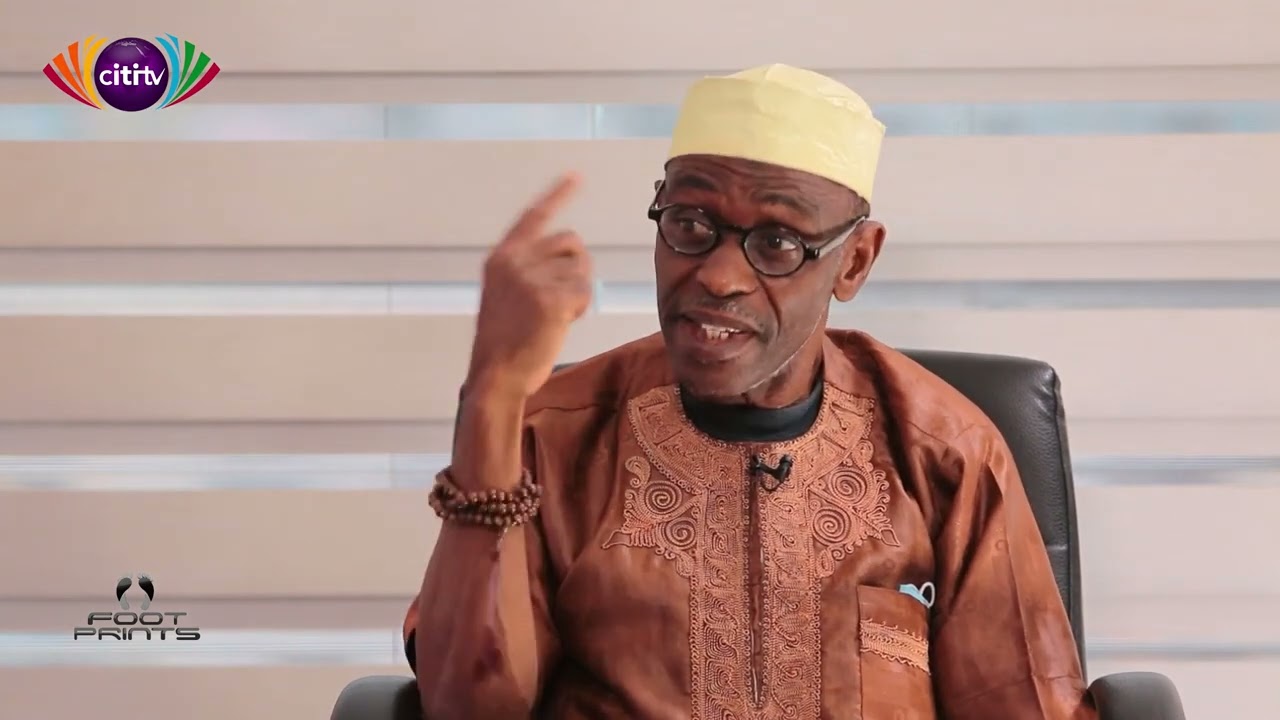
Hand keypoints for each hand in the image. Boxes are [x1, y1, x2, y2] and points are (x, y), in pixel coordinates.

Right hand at [467, 173, 592, 398]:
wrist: (496, 376)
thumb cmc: (505, 342)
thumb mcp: (506, 295)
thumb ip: (529, 270)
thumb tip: (573, 256)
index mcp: (500, 258)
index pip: (534, 216)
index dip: (557, 195)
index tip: (576, 177)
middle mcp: (514, 261)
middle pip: (572, 242)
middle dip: (578, 265)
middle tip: (564, 296)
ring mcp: (532, 279)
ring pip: (582, 268)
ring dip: (578, 290)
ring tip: (555, 314)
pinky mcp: (551, 299)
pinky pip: (585, 293)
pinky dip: (581, 308)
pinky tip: (561, 323)